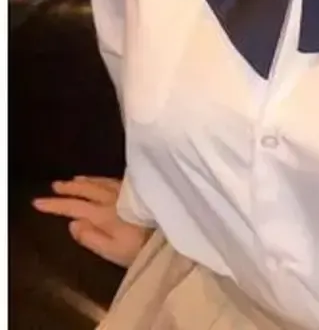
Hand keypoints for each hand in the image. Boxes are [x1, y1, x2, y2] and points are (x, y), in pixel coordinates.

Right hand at [33, 176, 149, 267]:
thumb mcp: (112, 250)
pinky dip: (100, 179)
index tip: (38, 202)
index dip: (55, 204)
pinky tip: (101, 180)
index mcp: (103, 213)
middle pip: (87, 189)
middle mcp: (112, 198)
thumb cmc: (140, 245)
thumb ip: (91, 237)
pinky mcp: (136, 189)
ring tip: (74, 179)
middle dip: (69, 187)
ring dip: (84, 181)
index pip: (74, 207)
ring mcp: (125, 191)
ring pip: (99, 181)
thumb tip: (72, 223)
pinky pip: (111, 180)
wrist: (170, 228)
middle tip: (55, 185)